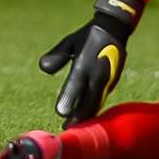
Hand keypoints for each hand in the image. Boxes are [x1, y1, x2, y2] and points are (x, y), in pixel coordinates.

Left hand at [38, 0, 144, 124]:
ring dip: (86, 116)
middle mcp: (98, 74)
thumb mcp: (71, 41)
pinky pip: (100, 99)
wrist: (114, 29)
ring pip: (95, 102)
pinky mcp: (111, 83)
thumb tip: (43, 68)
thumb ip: (58, 55)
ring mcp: (107, 80)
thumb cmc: (88, 36)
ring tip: (75, 127)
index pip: (76, 84)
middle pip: (88, 100)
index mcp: (86, 63)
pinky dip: (93, 109)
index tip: (60, 112)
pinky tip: (86, 117)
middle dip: (78, 116)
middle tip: (67, 129)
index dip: (68, 98)